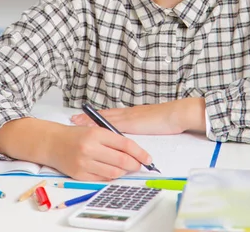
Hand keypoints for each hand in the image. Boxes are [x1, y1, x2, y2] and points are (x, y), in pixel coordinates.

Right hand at [47, 125, 152, 180]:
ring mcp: (84, 163)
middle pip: (121, 160)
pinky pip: (102, 179)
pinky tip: (112, 171)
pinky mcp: (79, 175)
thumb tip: (133, 151)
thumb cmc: (76, 135)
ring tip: (126, 168)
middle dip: (135, 164)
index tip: (147, 158)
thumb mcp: (95, 129)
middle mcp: (90, 148)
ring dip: (124, 172)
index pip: (125, 143)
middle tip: (139, 165)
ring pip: (114, 172)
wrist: (53, 143)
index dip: (139, 152)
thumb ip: (112, 139)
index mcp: (97, 133)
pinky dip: (111, 176)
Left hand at [70, 98, 205, 134]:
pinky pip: (114, 125)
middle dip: (89, 117)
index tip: (84, 116)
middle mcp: (128, 114)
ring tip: (78, 122)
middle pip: (104, 115)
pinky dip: (103, 127)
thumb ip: (139, 126)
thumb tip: (131, 135)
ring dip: (92, 121)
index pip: (110, 114)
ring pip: (106, 119)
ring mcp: (129, 117)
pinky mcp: (133, 123)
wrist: (175, 114)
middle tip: (74, 118)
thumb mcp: (149, 122)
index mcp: (132, 114)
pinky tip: (94, 129)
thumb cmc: (166, 119)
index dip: (96, 116)